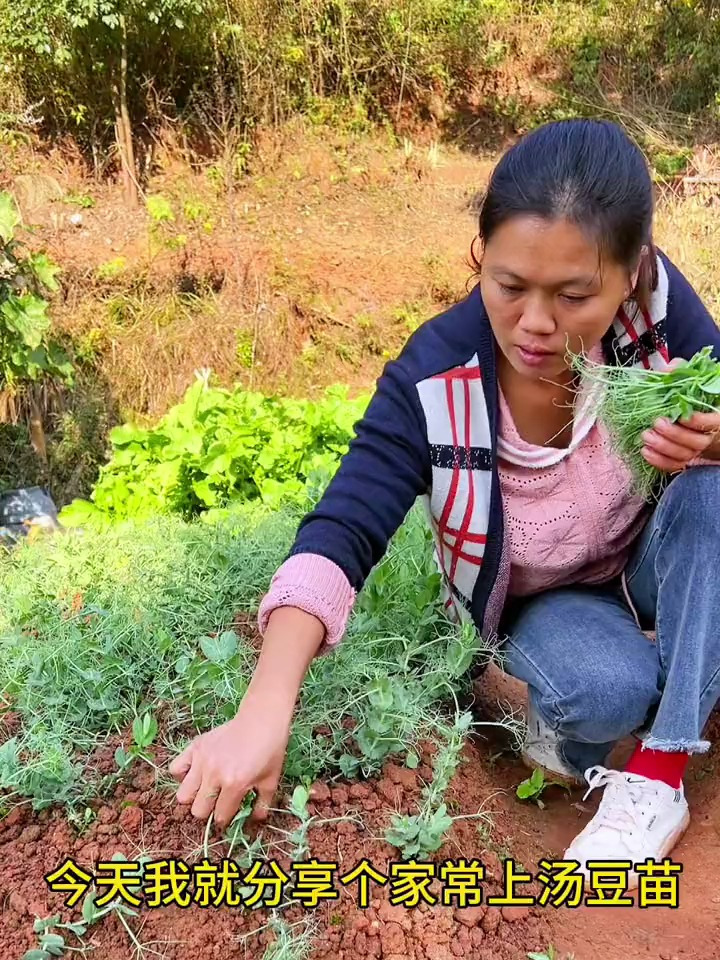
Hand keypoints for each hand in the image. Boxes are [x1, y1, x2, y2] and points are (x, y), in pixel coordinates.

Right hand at [169, 697, 290, 828]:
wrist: (262, 718)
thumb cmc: (270, 749)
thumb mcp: (271, 780)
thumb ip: (262, 805)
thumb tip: (254, 820)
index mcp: (234, 784)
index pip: (220, 817)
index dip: (226, 818)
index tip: (230, 811)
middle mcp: (214, 774)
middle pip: (198, 810)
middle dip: (208, 810)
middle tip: (218, 801)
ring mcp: (202, 760)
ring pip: (183, 795)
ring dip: (194, 796)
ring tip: (205, 788)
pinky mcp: (195, 746)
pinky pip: (175, 768)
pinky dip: (182, 774)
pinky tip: (196, 772)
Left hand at [641, 357, 719, 471]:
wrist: (700, 421)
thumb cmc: (695, 399)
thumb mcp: (693, 382)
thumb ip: (683, 373)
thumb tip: (669, 368)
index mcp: (717, 417)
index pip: (712, 423)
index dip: (699, 421)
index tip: (684, 416)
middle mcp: (708, 437)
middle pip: (696, 442)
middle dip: (675, 435)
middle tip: (657, 423)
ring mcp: (696, 451)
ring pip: (684, 455)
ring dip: (663, 448)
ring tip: (646, 437)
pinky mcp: (684, 459)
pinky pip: (674, 466)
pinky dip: (659, 461)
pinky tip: (645, 452)